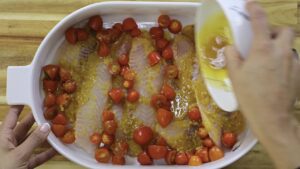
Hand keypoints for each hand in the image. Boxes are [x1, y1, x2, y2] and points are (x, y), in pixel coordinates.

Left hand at [0, 106, 55, 168]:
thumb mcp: (19, 155)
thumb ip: (33, 140)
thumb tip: (46, 126)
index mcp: (3, 137)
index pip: (12, 117)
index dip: (19, 106)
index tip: (29, 97)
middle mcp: (9, 143)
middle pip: (25, 128)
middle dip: (37, 120)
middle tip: (48, 112)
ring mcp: (16, 154)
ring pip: (32, 142)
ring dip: (44, 138)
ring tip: (57, 130)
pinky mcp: (23, 164)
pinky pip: (36, 155)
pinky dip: (46, 153)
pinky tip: (56, 149)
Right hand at [225, 1, 299, 168]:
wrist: (271, 116)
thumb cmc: (249, 95)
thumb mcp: (235, 75)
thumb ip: (232, 56)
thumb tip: (231, 47)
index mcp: (262, 49)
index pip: (260, 20)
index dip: (254, 9)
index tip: (250, 5)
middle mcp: (281, 51)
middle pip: (286, 29)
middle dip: (275, 30)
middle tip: (264, 39)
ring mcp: (293, 62)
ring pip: (289, 46)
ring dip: (280, 47)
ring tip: (269, 59)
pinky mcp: (299, 73)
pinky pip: (293, 60)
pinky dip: (284, 60)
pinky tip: (276, 73)